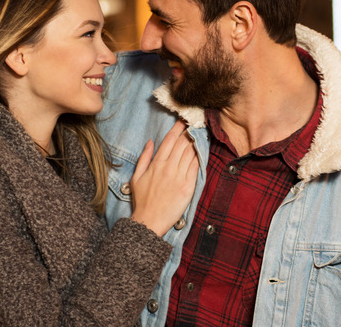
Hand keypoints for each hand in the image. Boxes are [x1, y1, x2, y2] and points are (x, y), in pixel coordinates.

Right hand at [129, 120, 198, 236]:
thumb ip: (144, 158)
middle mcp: (169, 167)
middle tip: (196, 123)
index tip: (183, 120)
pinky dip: (200, 157)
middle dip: (190, 132)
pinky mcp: (188, 186)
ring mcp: (179, 176)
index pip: (169, 140)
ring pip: (190, 153)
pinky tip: (203, 149)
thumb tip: (150, 142)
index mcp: (156, 164)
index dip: (178, 128)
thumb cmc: (142, 200)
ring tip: (202, 133)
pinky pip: (196, 167)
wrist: (149, 221)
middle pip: (182, 144)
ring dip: (197, 142)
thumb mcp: (136, 177)